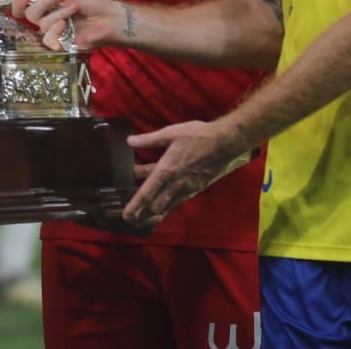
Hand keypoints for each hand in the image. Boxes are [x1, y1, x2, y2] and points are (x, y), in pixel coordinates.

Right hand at [11, 0, 125, 50]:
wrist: (109, 16)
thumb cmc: (93, 3)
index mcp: (48, 8)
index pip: (24, 10)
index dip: (18, 5)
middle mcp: (49, 21)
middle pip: (30, 15)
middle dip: (43, 3)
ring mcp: (55, 34)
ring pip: (41, 25)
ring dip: (58, 13)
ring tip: (74, 8)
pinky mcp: (62, 46)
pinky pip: (48, 40)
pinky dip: (54, 31)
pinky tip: (65, 25)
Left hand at [122, 120, 251, 230]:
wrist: (225, 143)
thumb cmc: (197, 136)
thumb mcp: (171, 133)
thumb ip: (149, 139)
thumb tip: (130, 141)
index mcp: (166, 171)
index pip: (146, 193)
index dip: (135, 206)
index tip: (125, 216)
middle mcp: (175, 185)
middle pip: (154, 207)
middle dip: (141, 215)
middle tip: (129, 218)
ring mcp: (186, 190)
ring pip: (166, 208)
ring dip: (152, 214)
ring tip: (141, 218)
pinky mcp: (195, 190)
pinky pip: (176, 204)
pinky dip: (166, 208)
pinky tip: (161, 207)